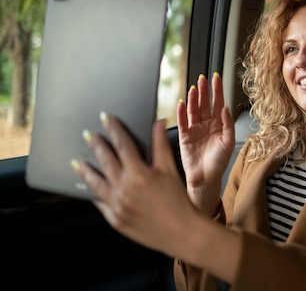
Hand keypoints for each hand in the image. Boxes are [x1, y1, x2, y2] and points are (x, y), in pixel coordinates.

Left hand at [73, 114, 197, 254]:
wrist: (181, 232)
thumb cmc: (178, 202)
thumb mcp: (170, 170)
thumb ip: (160, 145)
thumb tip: (158, 124)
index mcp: (139, 173)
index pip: (122, 145)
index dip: (113, 129)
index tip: (106, 119)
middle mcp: (124, 188)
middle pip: (105, 160)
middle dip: (96, 145)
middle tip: (88, 135)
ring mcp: (116, 205)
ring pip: (95, 182)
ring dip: (85, 169)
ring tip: (78, 161)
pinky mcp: (114, 219)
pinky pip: (98, 202)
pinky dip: (92, 192)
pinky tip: (89, 186)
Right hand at [177, 73, 234, 207]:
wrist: (206, 178)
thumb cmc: (218, 162)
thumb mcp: (228, 142)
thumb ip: (228, 124)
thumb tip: (225, 108)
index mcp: (219, 124)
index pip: (218, 103)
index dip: (217, 90)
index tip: (217, 78)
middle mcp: (206, 124)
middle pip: (204, 103)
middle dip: (204, 91)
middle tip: (203, 79)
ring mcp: (195, 129)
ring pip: (193, 110)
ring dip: (193, 99)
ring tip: (194, 89)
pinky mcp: (184, 136)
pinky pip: (182, 121)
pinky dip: (181, 112)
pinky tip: (182, 103)